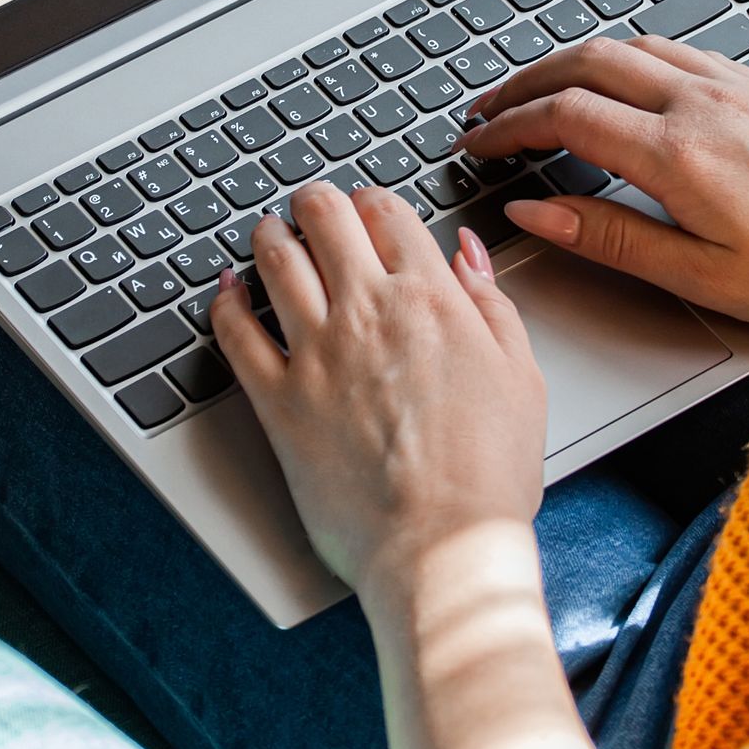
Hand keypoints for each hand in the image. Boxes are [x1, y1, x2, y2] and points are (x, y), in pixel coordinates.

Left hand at [212, 182, 545, 599]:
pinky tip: (229, 292)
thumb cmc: (488, 476)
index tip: (366, 210)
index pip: (386, 211)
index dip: (371, 201)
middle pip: (324, 217)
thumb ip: (491, 304)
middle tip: (310, 208)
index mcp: (430, 299)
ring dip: (270, 236)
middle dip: (314, 202)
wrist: (443, 547)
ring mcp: (317, 353)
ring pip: (276, 259)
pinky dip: (227, 302)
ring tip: (270, 233)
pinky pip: (235, 333)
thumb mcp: (522, 376)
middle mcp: (368, 312)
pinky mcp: (278, 401)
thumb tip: (466, 254)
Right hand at [462, 35, 748, 337]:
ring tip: (537, 91)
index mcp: (679, 155)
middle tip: (485, 110)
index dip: (508, 128)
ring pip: (626, 46)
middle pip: (584, 62)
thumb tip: (536, 213)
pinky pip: (669, 49)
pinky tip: (618, 80)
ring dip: (567, 61)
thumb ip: (610, 238)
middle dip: (522, 82)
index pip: (564, 118)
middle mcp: (702, 104)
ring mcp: (733, 86)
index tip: (477, 144)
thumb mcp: (705, 277)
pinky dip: (621, 56)